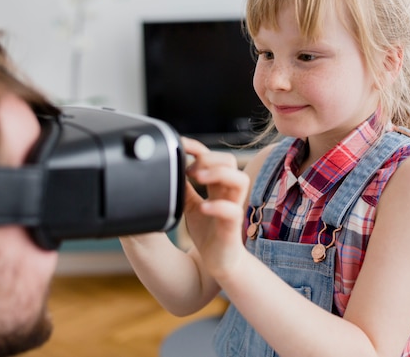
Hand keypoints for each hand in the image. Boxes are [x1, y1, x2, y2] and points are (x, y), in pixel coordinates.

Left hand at [182, 137, 249, 276]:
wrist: (219, 263)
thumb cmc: (209, 233)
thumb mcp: (190, 206)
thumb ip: (184, 189)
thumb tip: (169, 171)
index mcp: (219, 187)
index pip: (215, 157)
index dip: (199, 148)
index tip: (181, 146)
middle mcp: (229, 194)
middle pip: (230, 162)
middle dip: (209, 159)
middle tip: (189, 172)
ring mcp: (233, 209)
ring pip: (241, 180)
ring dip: (218, 174)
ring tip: (197, 179)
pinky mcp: (232, 227)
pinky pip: (233, 211)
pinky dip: (218, 206)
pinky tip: (203, 207)